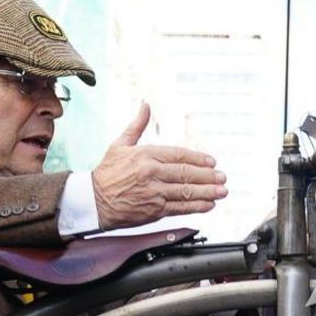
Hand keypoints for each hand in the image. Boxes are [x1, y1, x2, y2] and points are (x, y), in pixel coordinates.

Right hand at [88, 104, 223, 228]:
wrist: (92, 200)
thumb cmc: (106, 173)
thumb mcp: (120, 144)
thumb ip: (137, 125)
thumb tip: (145, 104)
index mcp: (146, 154)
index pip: (179, 154)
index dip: (198, 158)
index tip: (211, 161)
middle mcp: (151, 173)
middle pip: (186, 173)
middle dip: (208, 176)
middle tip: (222, 176)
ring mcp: (154, 192)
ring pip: (186, 191)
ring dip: (207, 191)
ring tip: (222, 191)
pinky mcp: (154, 210)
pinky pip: (180, 207)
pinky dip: (196, 206)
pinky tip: (209, 205)